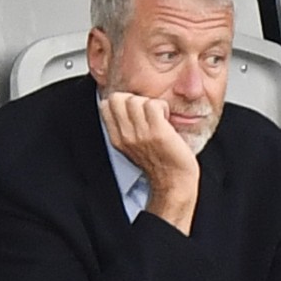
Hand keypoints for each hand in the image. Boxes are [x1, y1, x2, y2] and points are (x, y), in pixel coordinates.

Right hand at [100, 92, 199, 233]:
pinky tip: (167, 119)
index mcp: (118, 139)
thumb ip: (127, 127)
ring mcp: (140, 134)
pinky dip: (162, 107)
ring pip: (135, 100)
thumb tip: (128, 104)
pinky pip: (153, 104)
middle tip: (148, 113)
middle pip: (117, 98)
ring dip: (150, 104)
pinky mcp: (157, 132)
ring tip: (159, 117)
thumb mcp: (134, 146)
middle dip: (134, 100)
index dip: (123, 102)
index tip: (137, 112)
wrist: (174, 182)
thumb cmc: (161, 164)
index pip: (106, 105)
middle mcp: (126, 136)